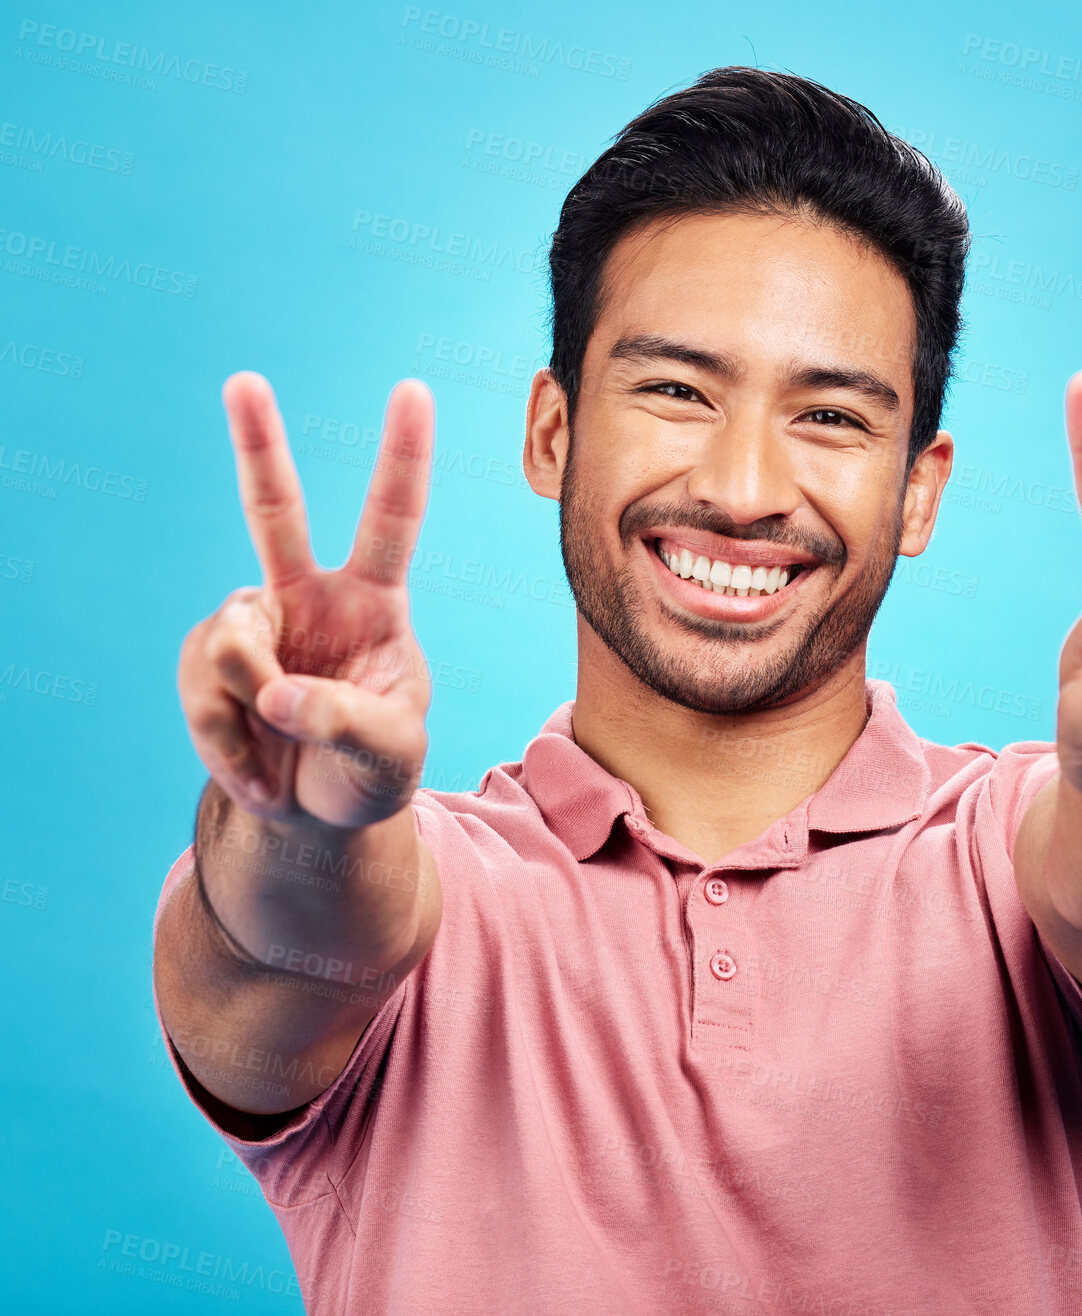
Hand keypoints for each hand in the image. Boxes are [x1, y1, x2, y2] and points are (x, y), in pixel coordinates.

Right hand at [177, 373, 434, 828]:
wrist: (317, 814)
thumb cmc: (372, 771)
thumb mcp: (392, 755)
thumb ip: (349, 722)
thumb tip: (278, 694)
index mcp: (375, 603)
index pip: (393, 520)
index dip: (403, 457)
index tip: (413, 390)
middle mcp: (310, 597)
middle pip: (275, 510)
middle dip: (256, 444)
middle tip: (243, 381)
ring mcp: (254, 624)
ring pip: (232, 644)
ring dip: (252, 715)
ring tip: (279, 761)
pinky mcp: (209, 661)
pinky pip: (203, 691)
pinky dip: (226, 744)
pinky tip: (256, 772)